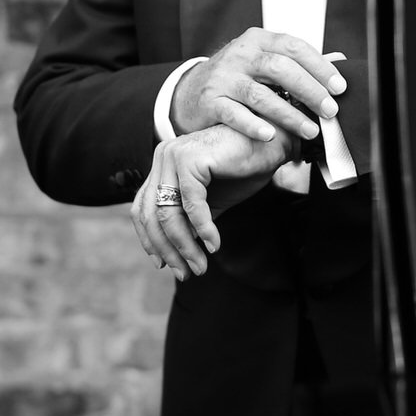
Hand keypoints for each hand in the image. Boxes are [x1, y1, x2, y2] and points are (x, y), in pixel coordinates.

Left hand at [131, 125, 292, 278]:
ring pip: (169, 213)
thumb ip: (191, 222)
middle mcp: (163, 158)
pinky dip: (203, 229)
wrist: (272, 142)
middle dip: (167, 250)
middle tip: (184, 273)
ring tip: (200, 266)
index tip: (163, 264)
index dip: (149, 240)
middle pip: (151, 215)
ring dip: (185, 246)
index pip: (143, 209)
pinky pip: (192, 204)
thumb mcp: (212, 201)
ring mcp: (174, 156)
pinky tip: (214, 245)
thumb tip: (177, 255)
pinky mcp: (191, 158)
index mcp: (162, 166)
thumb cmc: (243, 169)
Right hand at [172, 28, 346, 143]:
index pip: (294, 47)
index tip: (339, 87)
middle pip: (279, 69)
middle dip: (309, 91)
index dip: (320, 67)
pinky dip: (254, 125)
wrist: (190, 92)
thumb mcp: (263, 62)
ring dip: (289, 115)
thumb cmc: (236, 77)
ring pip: (259, 95)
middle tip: (330, 110)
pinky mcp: (211, 101)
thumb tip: (339, 60)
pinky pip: (234, 114)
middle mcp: (240, 55)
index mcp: (258, 40)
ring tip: (309, 130)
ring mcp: (223, 78)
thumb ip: (297, 63)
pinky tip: (271, 135)